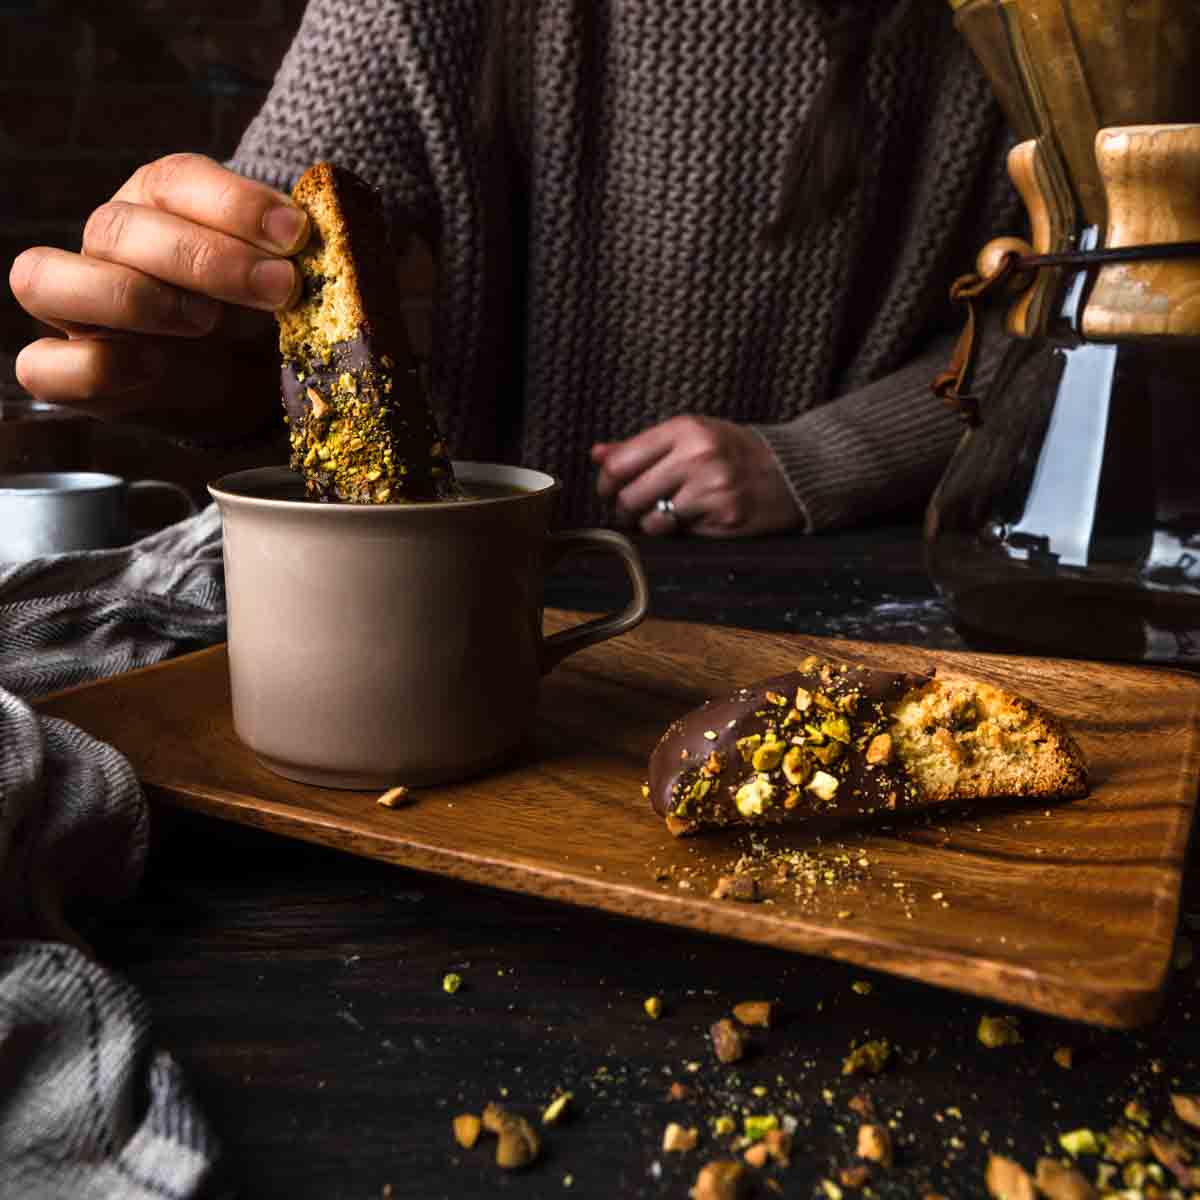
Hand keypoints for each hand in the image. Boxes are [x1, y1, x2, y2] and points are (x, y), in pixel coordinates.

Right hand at [9, 153, 308, 430]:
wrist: (253, 387)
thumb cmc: (273, 321)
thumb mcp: (302, 289)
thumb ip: (312, 267)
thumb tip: (344, 259)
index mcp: (165, 206)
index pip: (176, 180)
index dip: (235, 203)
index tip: (299, 235)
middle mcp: (112, 247)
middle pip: (117, 227)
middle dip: (205, 258)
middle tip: (278, 290)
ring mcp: (82, 309)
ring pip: (46, 278)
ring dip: (133, 298)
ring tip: (206, 323)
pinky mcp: (73, 374)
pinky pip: (42, 366)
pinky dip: (92, 367)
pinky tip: (155, 368)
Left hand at [591, 415, 801, 537]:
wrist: (793, 470)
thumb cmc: (735, 452)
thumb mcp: (691, 436)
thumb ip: (641, 446)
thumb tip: (597, 454)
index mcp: (685, 429)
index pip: (621, 462)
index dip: (606, 484)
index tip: (610, 491)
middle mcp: (698, 455)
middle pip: (630, 495)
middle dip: (625, 509)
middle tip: (633, 509)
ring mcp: (713, 487)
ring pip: (652, 520)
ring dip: (651, 523)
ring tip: (666, 514)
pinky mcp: (726, 516)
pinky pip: (680, 533)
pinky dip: (680, 531)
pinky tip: (695, 518)